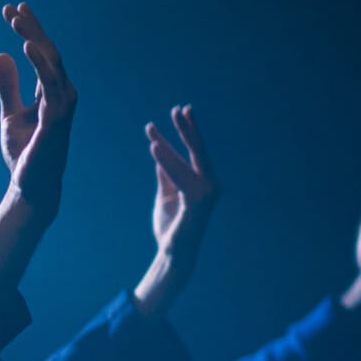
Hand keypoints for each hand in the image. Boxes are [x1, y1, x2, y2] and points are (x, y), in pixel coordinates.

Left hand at [0, 1, 77, 216]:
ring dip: (35, 39)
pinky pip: (51, 83)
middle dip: (32, 28)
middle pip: (49, 52)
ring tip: (17, 19)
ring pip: (52, 62)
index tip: (13, 10)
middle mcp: (63, 94)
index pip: (42, 54)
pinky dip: (40, 63)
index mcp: (52, 92)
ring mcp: (63, 104)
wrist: (30, 184)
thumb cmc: (25, 152)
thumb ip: (8, 86)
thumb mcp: (10, 114)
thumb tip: (1, 55)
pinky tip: (25, 46)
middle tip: (13, 8)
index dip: (30, 30)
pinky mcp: (57, 118)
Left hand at [133, 104, 221, 314]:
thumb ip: (166, 175)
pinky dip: (167, 162)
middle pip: (198, 150)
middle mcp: (210, 184)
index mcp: (202, 181)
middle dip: (188, 128)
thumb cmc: (171, 226)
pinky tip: (154, 149)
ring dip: (169, 144)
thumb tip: (160, 153)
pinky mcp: (197, 202)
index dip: (183, 132)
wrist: (172, 252)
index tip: (174, 113)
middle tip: (178, 108)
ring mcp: (206, 193)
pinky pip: (180, 177)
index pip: (193, 152)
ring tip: (151, 130)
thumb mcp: (165, 195)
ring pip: (188, 161)